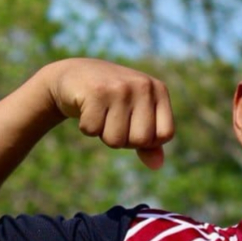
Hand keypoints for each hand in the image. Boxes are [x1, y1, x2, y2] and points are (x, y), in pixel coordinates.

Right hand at [43, 58, 174, 168]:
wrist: (76, 75)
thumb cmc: (112, 101)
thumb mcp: (136, 117)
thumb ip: (150, 142)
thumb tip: (157, 165)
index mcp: (159, 90)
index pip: (165, 135)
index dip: (148, 141)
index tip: (134, 128)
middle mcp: (143, 86)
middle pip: (141, 140)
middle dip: (124, 140)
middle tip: (113, 120)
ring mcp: (120, 88)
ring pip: (115, 140)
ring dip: (103, 134)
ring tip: (101, 113)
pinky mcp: (96, 91)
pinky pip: (92, 131)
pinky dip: (87, 127)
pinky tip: (87, 109)